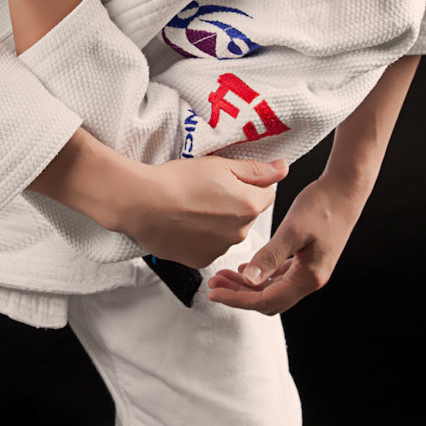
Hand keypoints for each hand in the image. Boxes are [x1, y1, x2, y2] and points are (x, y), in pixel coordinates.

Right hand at [122, 155, 287, 269]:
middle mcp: (240, 232)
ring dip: (218, 224)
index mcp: (249, 206)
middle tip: (206, 193)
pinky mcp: (201, 260)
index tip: (227, 181)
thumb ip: (256, 170)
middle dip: (234, 206)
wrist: (142, 203)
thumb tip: (282, 169)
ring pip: (228, 233)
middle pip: (247, 216)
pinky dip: (201, 238)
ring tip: (191, 209)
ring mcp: (220, 249)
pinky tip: (184, 225)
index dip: (248, 184)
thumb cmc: (177, 181)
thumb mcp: (220, 165)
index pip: (266, 194)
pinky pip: (209, 247)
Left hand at [206, 173, 365, 313]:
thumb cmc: (323, 205)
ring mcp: (310, 270)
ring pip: (272, 289)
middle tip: (214, 284)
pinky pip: (279, 277)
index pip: (266, 300)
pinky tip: (246, 268)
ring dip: (247, 285)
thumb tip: (249, 280)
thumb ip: (270, 256)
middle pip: (269, 300)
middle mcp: (310, 279)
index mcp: (308, 277)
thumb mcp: (292, 230)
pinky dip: (261, 275)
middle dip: (239, 294)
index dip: (238, 300)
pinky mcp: (307, 259)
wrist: (345, 188)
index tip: (216, 293)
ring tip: (224, 275)